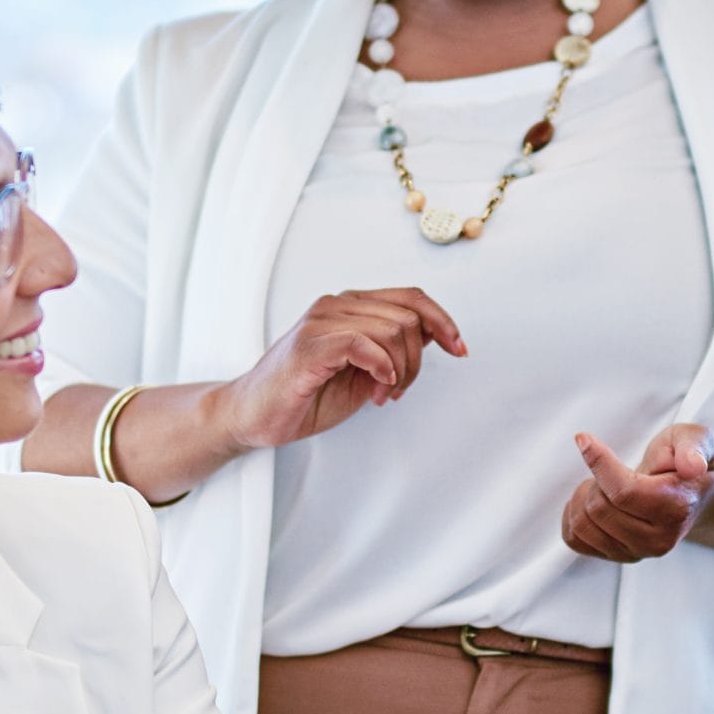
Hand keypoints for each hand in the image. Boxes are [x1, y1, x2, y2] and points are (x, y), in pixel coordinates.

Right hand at [219, 289, 465, 449]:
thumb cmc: (305, 395)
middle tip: (397, 391)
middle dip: (417, 361)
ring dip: (400, 372)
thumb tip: (433, 333)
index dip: (443, 321)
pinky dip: (382, 368)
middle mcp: (337, 305)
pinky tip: (376, 388)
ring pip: (392, 330)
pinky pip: (364, 343)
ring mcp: (321, 321)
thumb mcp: (364, 372)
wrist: (253, 416)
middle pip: (408, 316)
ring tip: (382, 395)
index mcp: (350, 306)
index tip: (460, 350)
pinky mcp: (310, 345)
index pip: (411, 297)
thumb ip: (394, 349)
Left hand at [561, 423, 713, 562]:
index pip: (623, 492)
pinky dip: (573, 515)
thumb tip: (691, 466)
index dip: (599, 463)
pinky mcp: (617, 557)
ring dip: (584, 497)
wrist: (688, 493)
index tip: (585, 439)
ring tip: (605, 485)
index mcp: (677, 508)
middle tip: (614, 469)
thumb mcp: (694, 439)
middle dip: (597, 480)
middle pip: (598, 507)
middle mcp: (658, 539)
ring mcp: (637, 553)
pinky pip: (574, 538)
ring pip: (582, 524)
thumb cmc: (684, 461)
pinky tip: (594, 501)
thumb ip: (693, 447)